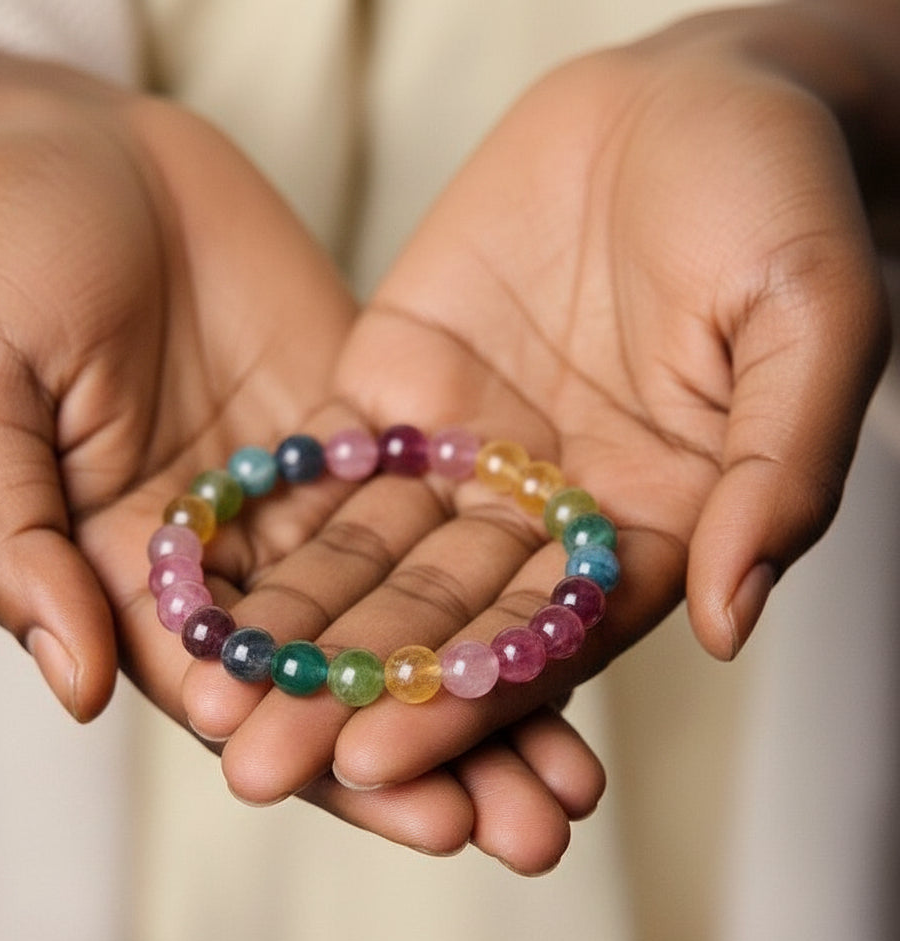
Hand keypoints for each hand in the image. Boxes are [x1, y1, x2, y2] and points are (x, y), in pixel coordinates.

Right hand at [0, 44, 603, 872]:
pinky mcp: (364, 432)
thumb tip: (77, 689)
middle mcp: (232, 557)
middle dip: (440, 756)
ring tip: (578, 777)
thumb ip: (11, 539)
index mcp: (130, 575)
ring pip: (405, 613)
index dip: (332, 764)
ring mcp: (306, 497)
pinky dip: (502, 572)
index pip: (239, 699)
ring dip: (491, 690)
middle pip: (341, 679)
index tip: (433, 823)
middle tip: (538, 832)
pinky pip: (439, 510)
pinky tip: (572, 627)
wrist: (82, 152)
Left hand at [188, 12, 888, 830]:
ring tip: (211, 692)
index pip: (547, 640)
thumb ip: (777, 475)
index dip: (463, 702)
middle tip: (259, 768)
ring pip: (367, 555)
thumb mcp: (812, 325)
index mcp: (644, 531)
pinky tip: (200, 567)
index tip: (379, 760)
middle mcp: (541, 512)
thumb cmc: (778, 200)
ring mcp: (463, 451)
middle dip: (348, 692)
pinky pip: (326, 458)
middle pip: (437, 622)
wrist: (690, 100)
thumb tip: (731, 622)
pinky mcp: (399, 383)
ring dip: (291, 626)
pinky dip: (267, 511)